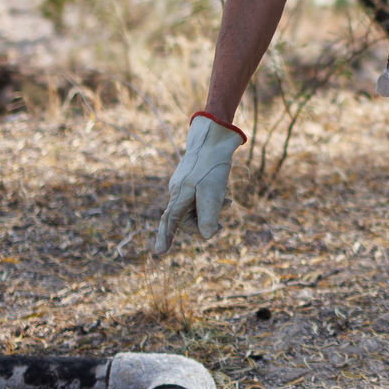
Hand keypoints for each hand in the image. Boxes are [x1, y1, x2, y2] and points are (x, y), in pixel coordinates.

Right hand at [156, 113, 243, 253]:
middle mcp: (177, 190)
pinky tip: (227, 199)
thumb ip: (209, 216)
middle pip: (186, 218)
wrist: (215, 136)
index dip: (166, 237)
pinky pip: (200, 196)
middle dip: (204, 223)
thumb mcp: (213, 193)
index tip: (160, 252)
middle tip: (223, 226)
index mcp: (179, 195)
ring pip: (196, 207)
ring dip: (212, 210)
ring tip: (228, 203)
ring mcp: (184, 184)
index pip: (171, 221)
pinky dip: (213, 200)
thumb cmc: (213, 165)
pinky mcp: (193, 178)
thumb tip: (207, 236)